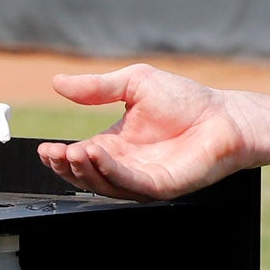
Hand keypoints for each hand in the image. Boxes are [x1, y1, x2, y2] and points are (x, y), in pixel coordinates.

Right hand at [35, 64, 255, 200]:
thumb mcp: (133, 84)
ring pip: (104, 184)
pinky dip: (111, 172)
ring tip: (73, 153)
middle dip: (66, 168)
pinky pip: (130, 184)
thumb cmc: (185, 100)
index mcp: (116, 145)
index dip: (60, 156)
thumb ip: (97, 87)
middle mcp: (126, 165)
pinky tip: (98, 157)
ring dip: (85, 171)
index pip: (80, 157)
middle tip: (53, 153)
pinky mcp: (161, 186)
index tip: (44, 148)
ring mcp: (143, 179)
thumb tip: (57, 82)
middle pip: (86, 175)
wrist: (224, 115)